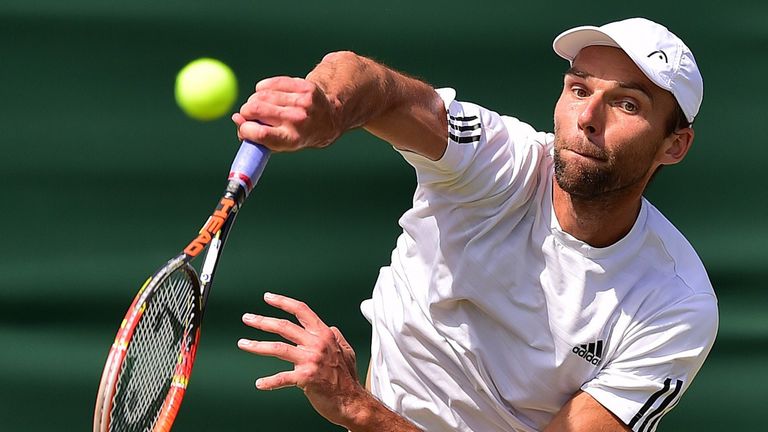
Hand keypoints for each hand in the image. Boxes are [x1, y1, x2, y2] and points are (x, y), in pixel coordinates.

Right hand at [232, 76, 339, 150]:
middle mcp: (297, 120)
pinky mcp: (303, 87)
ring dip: (255, 100)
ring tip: (263, 106)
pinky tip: (270, 94)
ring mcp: (301, 102)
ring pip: (261, 94)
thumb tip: (236, 119)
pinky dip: (264, 88)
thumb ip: (256, 137)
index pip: (259, 133)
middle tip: (250, 115)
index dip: (245, 129)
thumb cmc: (298, 134)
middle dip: (246, 111)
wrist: (329, 118)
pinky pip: (271, 83)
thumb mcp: (280, 143)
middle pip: (255, 109)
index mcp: (291, 140)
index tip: (244, 127)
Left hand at [238, 292, 364, 427]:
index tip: (268, 297)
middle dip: (262, 321)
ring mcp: (311, 360)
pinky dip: (269, 381)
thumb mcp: (346, 351)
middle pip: (284, 327)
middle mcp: (317, 344)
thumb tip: (330, 328)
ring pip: (278, 348)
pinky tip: (260, 383)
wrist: (352, 401)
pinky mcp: (306, 378)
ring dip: (257, 345)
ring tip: (243, 343)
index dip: (283, 302)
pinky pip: (282, 378)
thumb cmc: (347, 378)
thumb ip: (336, 337)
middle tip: (247, 318)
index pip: (301, 311)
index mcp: (325, 334)